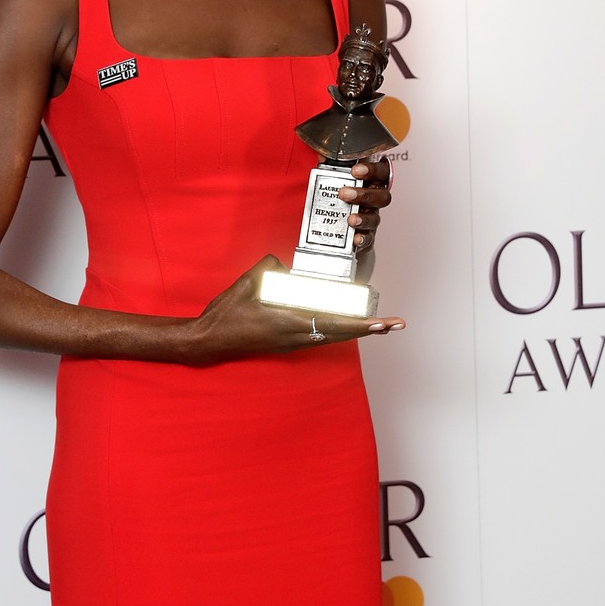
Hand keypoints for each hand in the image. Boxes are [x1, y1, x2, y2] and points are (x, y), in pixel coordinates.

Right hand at [185, 256, 404, 366]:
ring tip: (378, 324)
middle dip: (369, 329)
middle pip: (341, 334)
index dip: (361, 324)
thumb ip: (268, 267)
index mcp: (289, 322)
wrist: (211, 340)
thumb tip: (282, 262)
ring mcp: (292, 342)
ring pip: (332, 337)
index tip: (382, 322)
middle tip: (394, 324)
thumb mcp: (247, 283)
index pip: (334, 323)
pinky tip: (344, 324)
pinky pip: (319, 336)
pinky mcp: (287, 343)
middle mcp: (296, 336)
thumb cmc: (226, 314)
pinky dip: (337, 330)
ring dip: (355, 330)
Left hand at [339, 157, 392, 253]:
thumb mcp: (337, 180)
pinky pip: (369, 238)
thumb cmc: (343, 198)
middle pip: (381, 196)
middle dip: (363, 194)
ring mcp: (371, 217)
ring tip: (350, 219)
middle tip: (344, 194)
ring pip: (375, 217)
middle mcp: (375, 200)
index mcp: (371, 183)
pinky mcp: (367, 235)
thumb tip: (323, 152)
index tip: (356, 170)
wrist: (344, 226)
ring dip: (363, 217)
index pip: (381, 172)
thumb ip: (331, 166)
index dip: (372, 170)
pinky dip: (362, 238)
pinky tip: (355, 238)